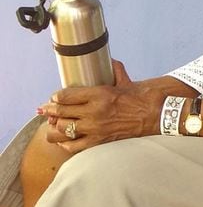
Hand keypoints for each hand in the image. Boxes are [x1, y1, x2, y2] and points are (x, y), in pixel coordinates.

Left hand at [38, 61, 161, 153]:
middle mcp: (95, 112)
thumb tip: (108, 60)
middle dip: (50, 110)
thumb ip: (113, 69)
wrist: (153, 114)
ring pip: (64, 130)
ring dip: (55, 126)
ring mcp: (96, 128)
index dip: (56, 97)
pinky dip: (65, 142)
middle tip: (46, 109)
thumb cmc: (139, 97)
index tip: (54, 97)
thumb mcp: (124, 80)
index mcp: (99, 94)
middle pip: (61, 112)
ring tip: (52, 123)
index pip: (66, 96)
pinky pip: (74, 146)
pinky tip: (63, 138)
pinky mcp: (99, 141)